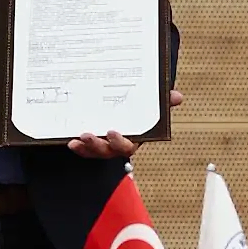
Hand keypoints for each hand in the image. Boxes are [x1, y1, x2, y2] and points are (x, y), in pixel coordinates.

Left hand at [68, 90, 183, 158]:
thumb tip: (177, 96)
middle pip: (108, 151)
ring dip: (86, 147)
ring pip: (95, 151)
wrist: (120, 105)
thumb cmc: (138, 109)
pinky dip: (78, 147)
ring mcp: (103, 144)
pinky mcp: (90, 142)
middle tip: (88, 134)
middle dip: (98, 146)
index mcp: (133, 138)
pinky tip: (71, 140)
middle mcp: (117, 145)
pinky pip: (84, 149)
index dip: (120, 142)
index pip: (129, 145)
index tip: (111, 132)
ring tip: (77, 138)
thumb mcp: (150, 104)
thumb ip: (163, 100)